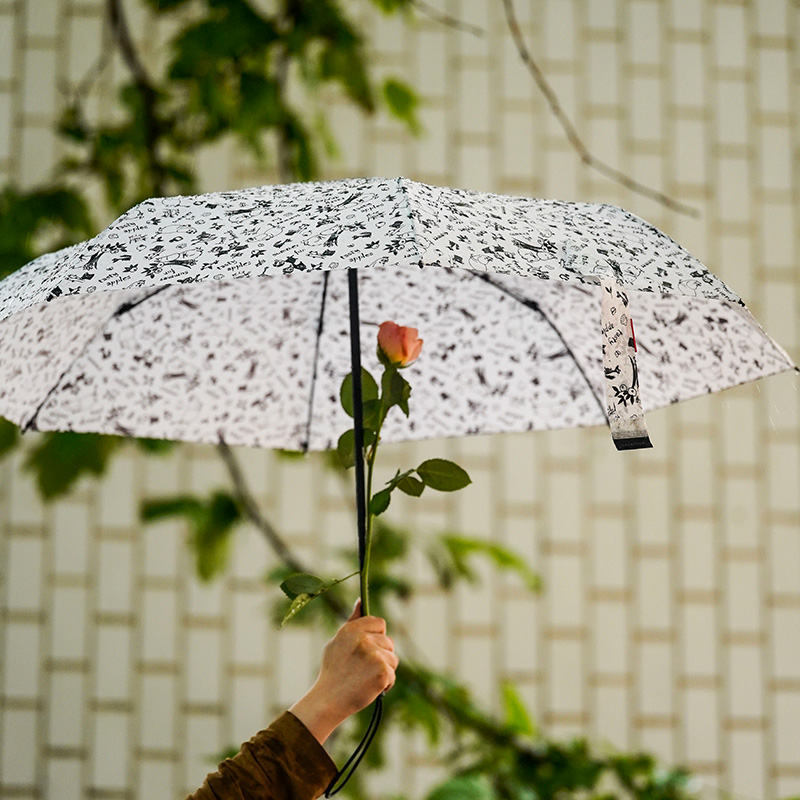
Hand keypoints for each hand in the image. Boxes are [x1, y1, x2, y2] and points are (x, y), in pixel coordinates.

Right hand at [288, 599, 398, 743]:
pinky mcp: (382, 671)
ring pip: (392, 659)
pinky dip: (385, 684)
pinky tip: (371, 688)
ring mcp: (373, 655)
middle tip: (364, 668)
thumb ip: (353, 621)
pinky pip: (392, 674)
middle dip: (381, 655)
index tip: (369, 649)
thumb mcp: (337, 641)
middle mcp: (363, 639)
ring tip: (366, 678)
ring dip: (384, 670)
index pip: (379, 623)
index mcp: (351, 629)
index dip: (377, 636)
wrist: (328, 700)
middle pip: (388, 642)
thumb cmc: (333, 671)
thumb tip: (361, 600)